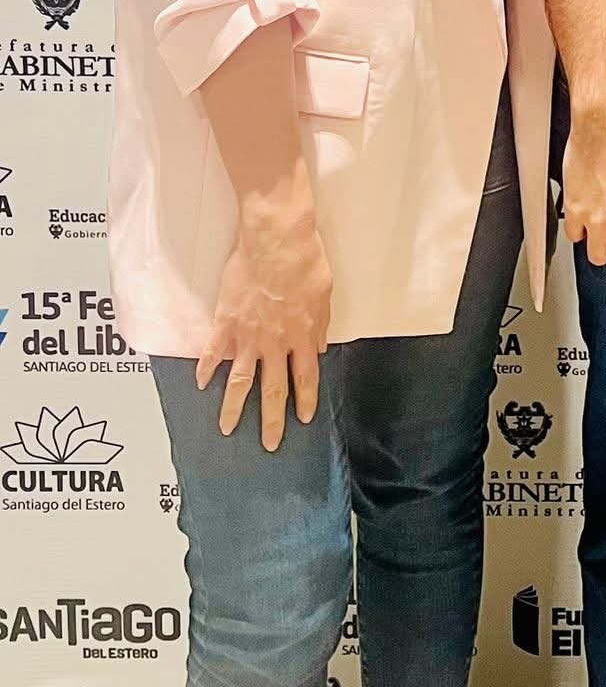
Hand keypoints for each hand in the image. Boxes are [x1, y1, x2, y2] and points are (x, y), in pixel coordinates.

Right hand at [195, 213, 331, 450]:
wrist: (276, 241)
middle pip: (273, 389)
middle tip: (268, 445)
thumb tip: (318, 348)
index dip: (305, 400)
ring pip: (239, 380)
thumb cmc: (306, 262)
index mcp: (303, 336)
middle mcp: (275, 343)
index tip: (304, 419)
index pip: (306, 378)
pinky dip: (205, 369)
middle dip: (271, 420)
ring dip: (233, 407)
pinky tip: (199, 384)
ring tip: (227, 429)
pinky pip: (213, 351)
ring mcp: (247, 335)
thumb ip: (319, 325)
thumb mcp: (325, 295)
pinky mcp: (225, 321)